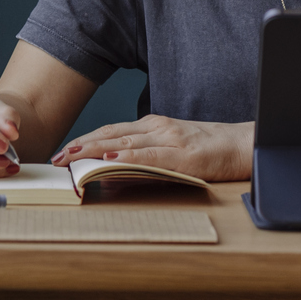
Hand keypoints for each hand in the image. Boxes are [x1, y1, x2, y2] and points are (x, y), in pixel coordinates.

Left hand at [51, 116, 252, 182]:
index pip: (111, 131)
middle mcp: (158, 127)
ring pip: (124, 142)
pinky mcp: (182, 154)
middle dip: (80, 145)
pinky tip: (110, 160)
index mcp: (154, 126)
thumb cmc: (211, 150)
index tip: (63, 150)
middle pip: (111, 134)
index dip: (85, 139)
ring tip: (71, 158)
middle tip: (55, 157)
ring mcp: (170, 138)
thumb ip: (145, 158)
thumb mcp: (173, 151)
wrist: (245, 145)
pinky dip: (127, 157)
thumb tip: (112, 173)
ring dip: (94, 150)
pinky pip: (150, 155)